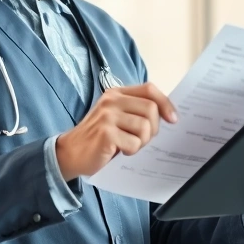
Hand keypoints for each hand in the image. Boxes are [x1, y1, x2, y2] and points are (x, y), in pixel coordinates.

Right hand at [55, 83, 177, 180]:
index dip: (166, 104)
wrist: (70, 153)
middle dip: (153, 129)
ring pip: (145, 127)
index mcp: (117, 93)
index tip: (173, 119)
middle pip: (151, 109)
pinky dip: (131, 151)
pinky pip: (133, 143)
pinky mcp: (106, 133)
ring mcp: (107, 116)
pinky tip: (119, 151)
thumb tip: (168, 115)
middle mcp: (112, 101)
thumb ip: (136, 111)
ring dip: (142, 142)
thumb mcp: (116, 117)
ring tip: (128, 145)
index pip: (149, 90)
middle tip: (142, 139)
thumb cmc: (98, 137)